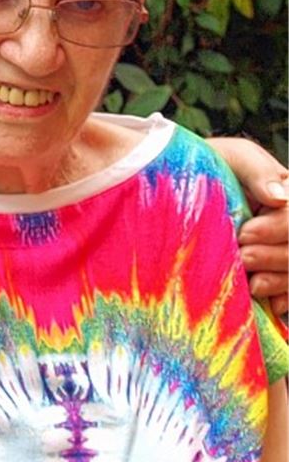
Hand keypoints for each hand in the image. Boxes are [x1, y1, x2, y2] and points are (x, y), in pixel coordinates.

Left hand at [206, 137, 288, 316]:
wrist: (183, 184)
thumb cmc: (209, 165)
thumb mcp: (233, 157)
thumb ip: (257, 171)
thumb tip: (278, 197)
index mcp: (288, 194)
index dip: (278, 228)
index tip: (244, 234)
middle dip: (274, 257)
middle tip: (244, 257)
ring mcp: (284, 246)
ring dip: (278, 280)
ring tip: (251, 283)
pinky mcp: (275, 270)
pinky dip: (284, 299)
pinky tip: (270, 304)